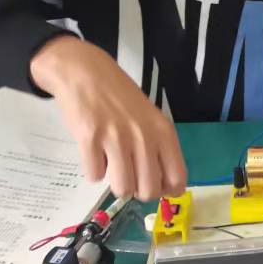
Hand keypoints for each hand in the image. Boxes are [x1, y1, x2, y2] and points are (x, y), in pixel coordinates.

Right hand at [30, 36, 186, 199]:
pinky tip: (94, 152)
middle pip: (148, 191)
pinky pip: (94, 175)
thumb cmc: (120, 98)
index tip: (154, 186)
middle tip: (129, 175)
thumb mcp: (150, 119)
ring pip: (123, 189)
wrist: (86, 72)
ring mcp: (116, 138)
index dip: (165, 191)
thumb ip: (159, 149)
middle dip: (137, 191)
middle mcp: (144, 137)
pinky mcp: (89, 139)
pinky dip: (93, 169)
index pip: (177, 180)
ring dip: (115, 183)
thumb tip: (161, 188)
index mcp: (163, 132)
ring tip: (111, 164)